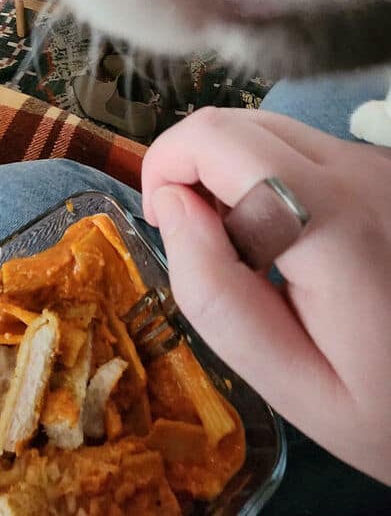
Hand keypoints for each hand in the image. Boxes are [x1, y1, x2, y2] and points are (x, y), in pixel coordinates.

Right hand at [142, 107, 390, 484]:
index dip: (165, 165)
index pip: (217, 140)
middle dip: (189, 165)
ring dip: (228, 171)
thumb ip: (217, 295)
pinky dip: (265, 174)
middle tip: (190, 235)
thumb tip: (171, 203)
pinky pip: (301, 148)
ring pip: (267, 130)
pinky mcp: (382, 169)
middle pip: (237, 123)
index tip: (162, 222)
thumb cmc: (388, 407)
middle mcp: (360, 173)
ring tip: (239, 245)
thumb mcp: (293, 384)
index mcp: (333, 225)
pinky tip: (281, 236)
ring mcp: (377, 165)